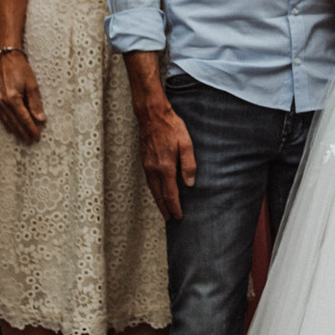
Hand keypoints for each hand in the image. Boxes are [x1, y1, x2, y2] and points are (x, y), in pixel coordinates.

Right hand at [0, 52, 45, 144]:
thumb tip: (40, 119)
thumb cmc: (21, 69)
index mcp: (12, 98)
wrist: (6, 58)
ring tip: (23, 138)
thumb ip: (35, 103)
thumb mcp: (32, 85)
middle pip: (15, 122)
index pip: (24, 118)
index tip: (37, 137)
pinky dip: (7, 123)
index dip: (31, 129)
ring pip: (7, 121)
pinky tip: (12, 128)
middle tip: (32, 141)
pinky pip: (1, 116)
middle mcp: (2, 102)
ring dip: (15, 131)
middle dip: (24, 133)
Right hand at [134, 98, 196, 219]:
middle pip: (158, 195)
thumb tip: (190, 184)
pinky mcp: (144, 160)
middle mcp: (153, 169)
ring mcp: (147, 165)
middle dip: (164, 208)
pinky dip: (153, 190)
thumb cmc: (171, 127)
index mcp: (165, 167)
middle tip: (169, 219)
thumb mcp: (186, 143)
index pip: (170, 193)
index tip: (178, 217)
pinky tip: (157, 191)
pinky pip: (149, 181)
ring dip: (158, 201)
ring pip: (152, 189)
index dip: (175, 206)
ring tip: (163, 209)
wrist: (151, 115)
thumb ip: (188, 165)